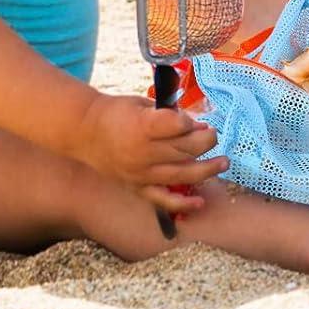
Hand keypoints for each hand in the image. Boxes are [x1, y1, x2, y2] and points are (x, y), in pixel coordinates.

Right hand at [74, 94, 228, 215]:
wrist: (86, 132)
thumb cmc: (118, 112)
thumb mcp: (143, 104)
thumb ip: (169, 115)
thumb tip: (197, 124)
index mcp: (143, 125)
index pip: (177, 125)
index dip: (191, 122)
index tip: (196, 119)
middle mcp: (143, 152)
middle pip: (185, 149)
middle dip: (206, 141)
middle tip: (213, 135)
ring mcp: (141, 173)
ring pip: (181, 175)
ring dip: (207, 169)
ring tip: (223, 163)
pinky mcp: (137, 187)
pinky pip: (162, 200)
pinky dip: (182, 204)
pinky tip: (199, 203)